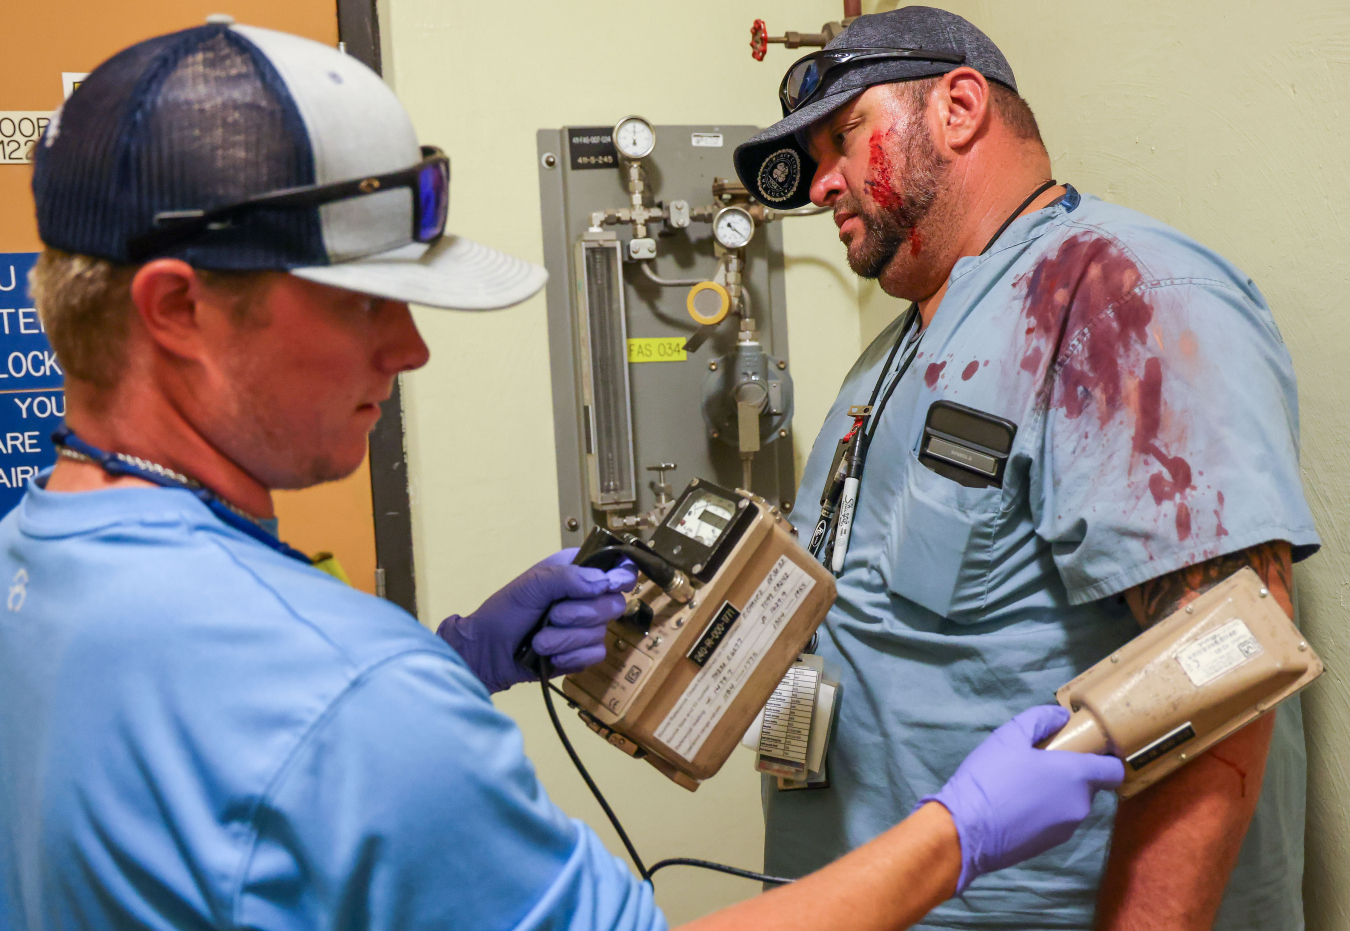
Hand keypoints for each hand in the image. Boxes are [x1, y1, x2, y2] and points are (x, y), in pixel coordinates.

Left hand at [437, 548, 635, 692]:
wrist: (487, 652)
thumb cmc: (505, 611)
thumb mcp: (532, 585)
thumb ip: (568, 578)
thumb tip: (604, 583)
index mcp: (578, 572)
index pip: (618, 568)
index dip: (623, 575)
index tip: (612, 584)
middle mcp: (587, 598)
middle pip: (614, 603)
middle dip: (581, 613)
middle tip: (552, 616)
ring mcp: (587, 628)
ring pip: (601, 632)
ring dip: (565, 638)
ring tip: (539, 640)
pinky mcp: (583, 654)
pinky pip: (594, 654)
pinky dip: (570, 656)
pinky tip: (549, 656)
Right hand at [921, 705, 1124, 892]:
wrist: (967, 830)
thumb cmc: (991, 777)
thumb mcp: (1009, 736)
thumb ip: (1040, 719)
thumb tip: (1062, 717)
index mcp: (1077, 776)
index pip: (1115, 770)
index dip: (1107, 758)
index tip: (1087, 750)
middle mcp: (1080, 805)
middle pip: (1088, 785)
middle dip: (1070, 774)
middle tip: (1038, 764)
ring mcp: (1067, 829)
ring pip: (1071, 804)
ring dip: (1056, 794)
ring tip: (1021, 786)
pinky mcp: (1051, 846)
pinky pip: (1055, 822)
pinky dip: (1043, 813)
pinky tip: (1016, 807)